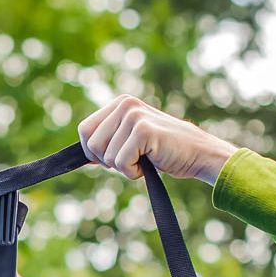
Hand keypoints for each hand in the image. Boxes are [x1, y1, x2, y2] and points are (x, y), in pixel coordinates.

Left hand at [78, 96, 237, 182]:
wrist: (197, 155)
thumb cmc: (162, 152)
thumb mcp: (129, 141)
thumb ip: (107, 141)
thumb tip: (78, 155)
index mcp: (120, 103)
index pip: (84, 130)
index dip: (94, 152)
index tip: (114, 158)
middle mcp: (126, 104)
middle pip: (91, 144)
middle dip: (108, 161)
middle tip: (132, 160)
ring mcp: (134, 115)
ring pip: (106, 156)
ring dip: (124, 168)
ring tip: (144, 159)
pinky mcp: (143, 130)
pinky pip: (121, 163)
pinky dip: (134, 172)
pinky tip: (150, 163)